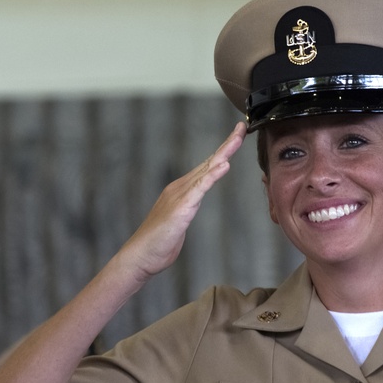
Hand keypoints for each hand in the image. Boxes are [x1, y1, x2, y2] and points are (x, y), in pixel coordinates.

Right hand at [121, 122, 245, 278]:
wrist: (140, 255)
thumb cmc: (158, 242)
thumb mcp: (178, 221)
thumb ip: (187, 208)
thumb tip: (193, 201)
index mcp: (182, 190)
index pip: (206, 167)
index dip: (223, 151)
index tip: (237, 136)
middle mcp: (180, 188)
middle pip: (209, 162)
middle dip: (227, 144)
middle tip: (242, 127)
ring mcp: (180, 196)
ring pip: (206, 170)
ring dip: (223, 153)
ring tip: (237, 138)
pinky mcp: (181, 208)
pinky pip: (199, 188)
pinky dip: (212, 175)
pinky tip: (224, 165)